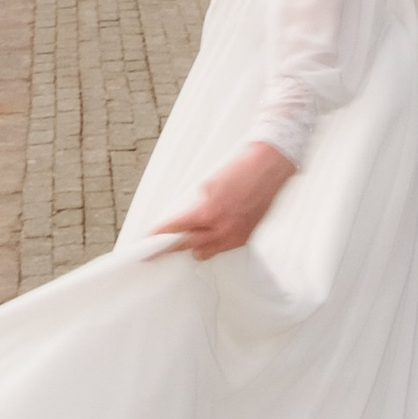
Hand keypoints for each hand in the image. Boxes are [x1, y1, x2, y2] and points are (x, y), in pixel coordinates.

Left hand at [154, 141, 294, 258]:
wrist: (269, 167)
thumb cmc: (241, 170)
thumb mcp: (209, 184)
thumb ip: (196, 205)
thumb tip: (185, 218)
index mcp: (209, 212)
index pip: (176, 229)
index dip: (160, 235)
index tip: (148, 241)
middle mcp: (222, 228)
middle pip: (187, 246)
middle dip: (170, 247)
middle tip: (155, 252)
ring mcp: (235, 235)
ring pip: (205, 252)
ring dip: (194, 246)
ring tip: (186, 240)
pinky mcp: (246, 237)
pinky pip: (223, 248)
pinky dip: (214, 243)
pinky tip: (211, 234)